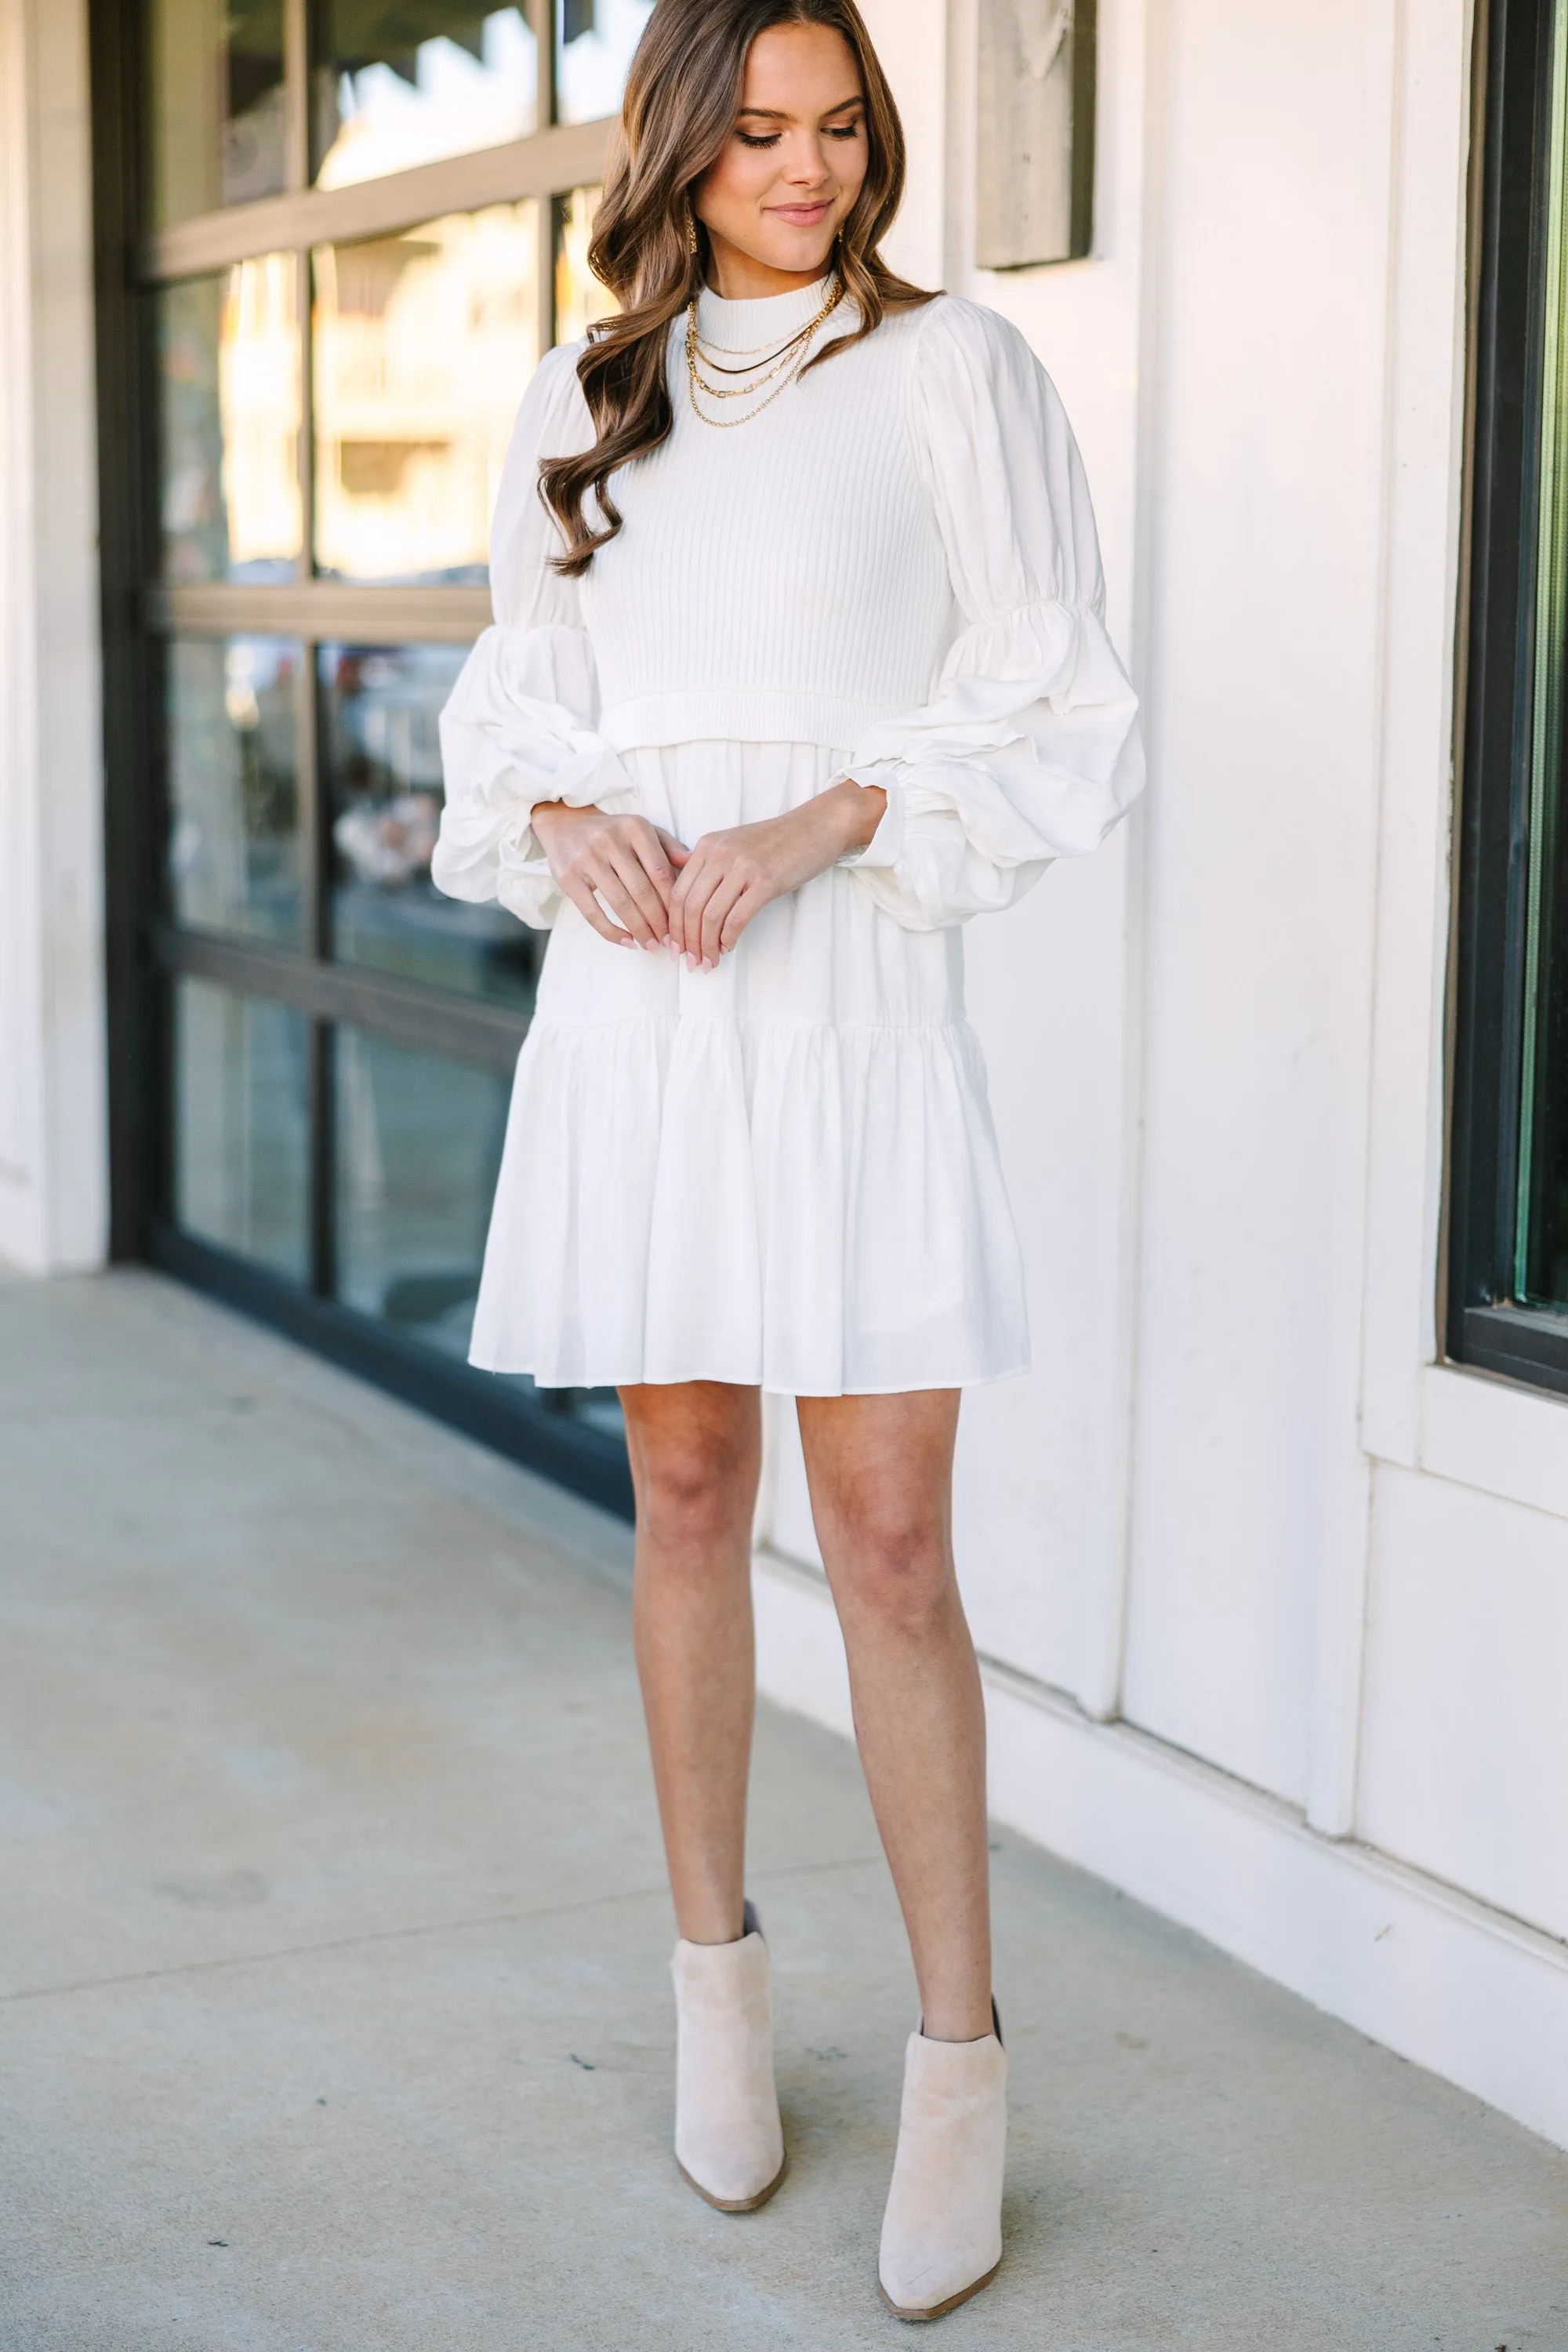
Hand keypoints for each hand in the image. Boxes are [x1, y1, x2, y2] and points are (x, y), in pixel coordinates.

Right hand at [531, 802, 690, 947]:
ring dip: (639, 929)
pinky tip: (626, 942)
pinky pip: (592, 912)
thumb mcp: (642, 831)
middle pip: (642, 890)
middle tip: (668, 941)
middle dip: (658, 921)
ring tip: (650, 945)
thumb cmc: (612, 832)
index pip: (661, 872)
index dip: (673, 902)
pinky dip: (611, 932)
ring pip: (620, 903)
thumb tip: (691, 862)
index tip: (682, 923)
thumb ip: (668, 846)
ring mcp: (587, 858)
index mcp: (635, 828)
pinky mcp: (568, 876)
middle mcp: (610, 840)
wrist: (565, 823)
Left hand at [667, 782, 886, 967]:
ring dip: (706, 945)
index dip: (673, 925)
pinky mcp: (766, 881)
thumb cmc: (777, 842)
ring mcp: (743, 867)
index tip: (675, 946)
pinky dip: (728, 939)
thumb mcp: (735, 845)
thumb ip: (710, 867)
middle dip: (686, 940)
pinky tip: (728, 947)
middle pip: (689, 906)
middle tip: (690, 961)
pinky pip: (737, 918)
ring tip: (708, 961)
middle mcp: (720, 854)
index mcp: (708, 846)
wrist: (816, 827)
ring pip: (710, 916)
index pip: (678, 892)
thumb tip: (688, 903)